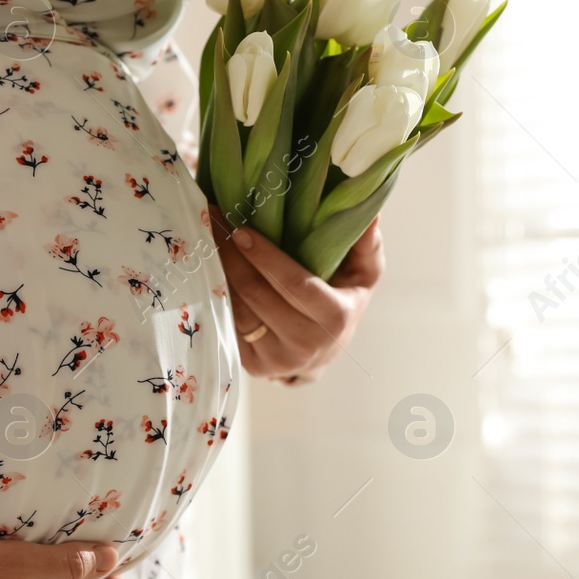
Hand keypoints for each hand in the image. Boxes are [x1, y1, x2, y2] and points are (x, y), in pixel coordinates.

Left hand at [208, 206, 384, 382]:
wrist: (325, 351)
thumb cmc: (344, 300)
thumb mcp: (364, 274)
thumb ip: (366, 244)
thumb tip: (371, 213)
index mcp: (334, 318)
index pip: (294, 284)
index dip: (266, 258)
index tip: (242, 231)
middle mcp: (305, 344)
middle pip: (257, 295)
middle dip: (232, 256)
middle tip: (215, 222)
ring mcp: (276, 359)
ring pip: (237, 309)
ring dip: (218, 272)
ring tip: (207, 238)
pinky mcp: (253, 365)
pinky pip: (228, 324)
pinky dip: (217, 294)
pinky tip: (208, 268)